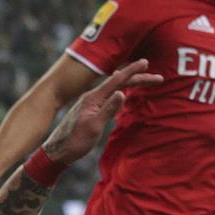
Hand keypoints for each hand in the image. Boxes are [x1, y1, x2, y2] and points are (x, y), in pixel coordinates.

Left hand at [42, 60, 160, 166]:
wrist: (57, 151)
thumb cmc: (75, 141)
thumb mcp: (94, 126)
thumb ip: (108, 109)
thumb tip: (122, 93)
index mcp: (93, 98)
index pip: (117, 81)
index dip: (132, 71)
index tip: (146, 62)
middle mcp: (92, 97)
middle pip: (118, 83)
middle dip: (137, 79)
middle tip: (157, 77)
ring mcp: (91, 103)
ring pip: (114, 89)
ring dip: (130, 84)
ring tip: (143, 80)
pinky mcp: (90, 110)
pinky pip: (110, 97)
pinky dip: (121, 92)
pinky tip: (123, 93)